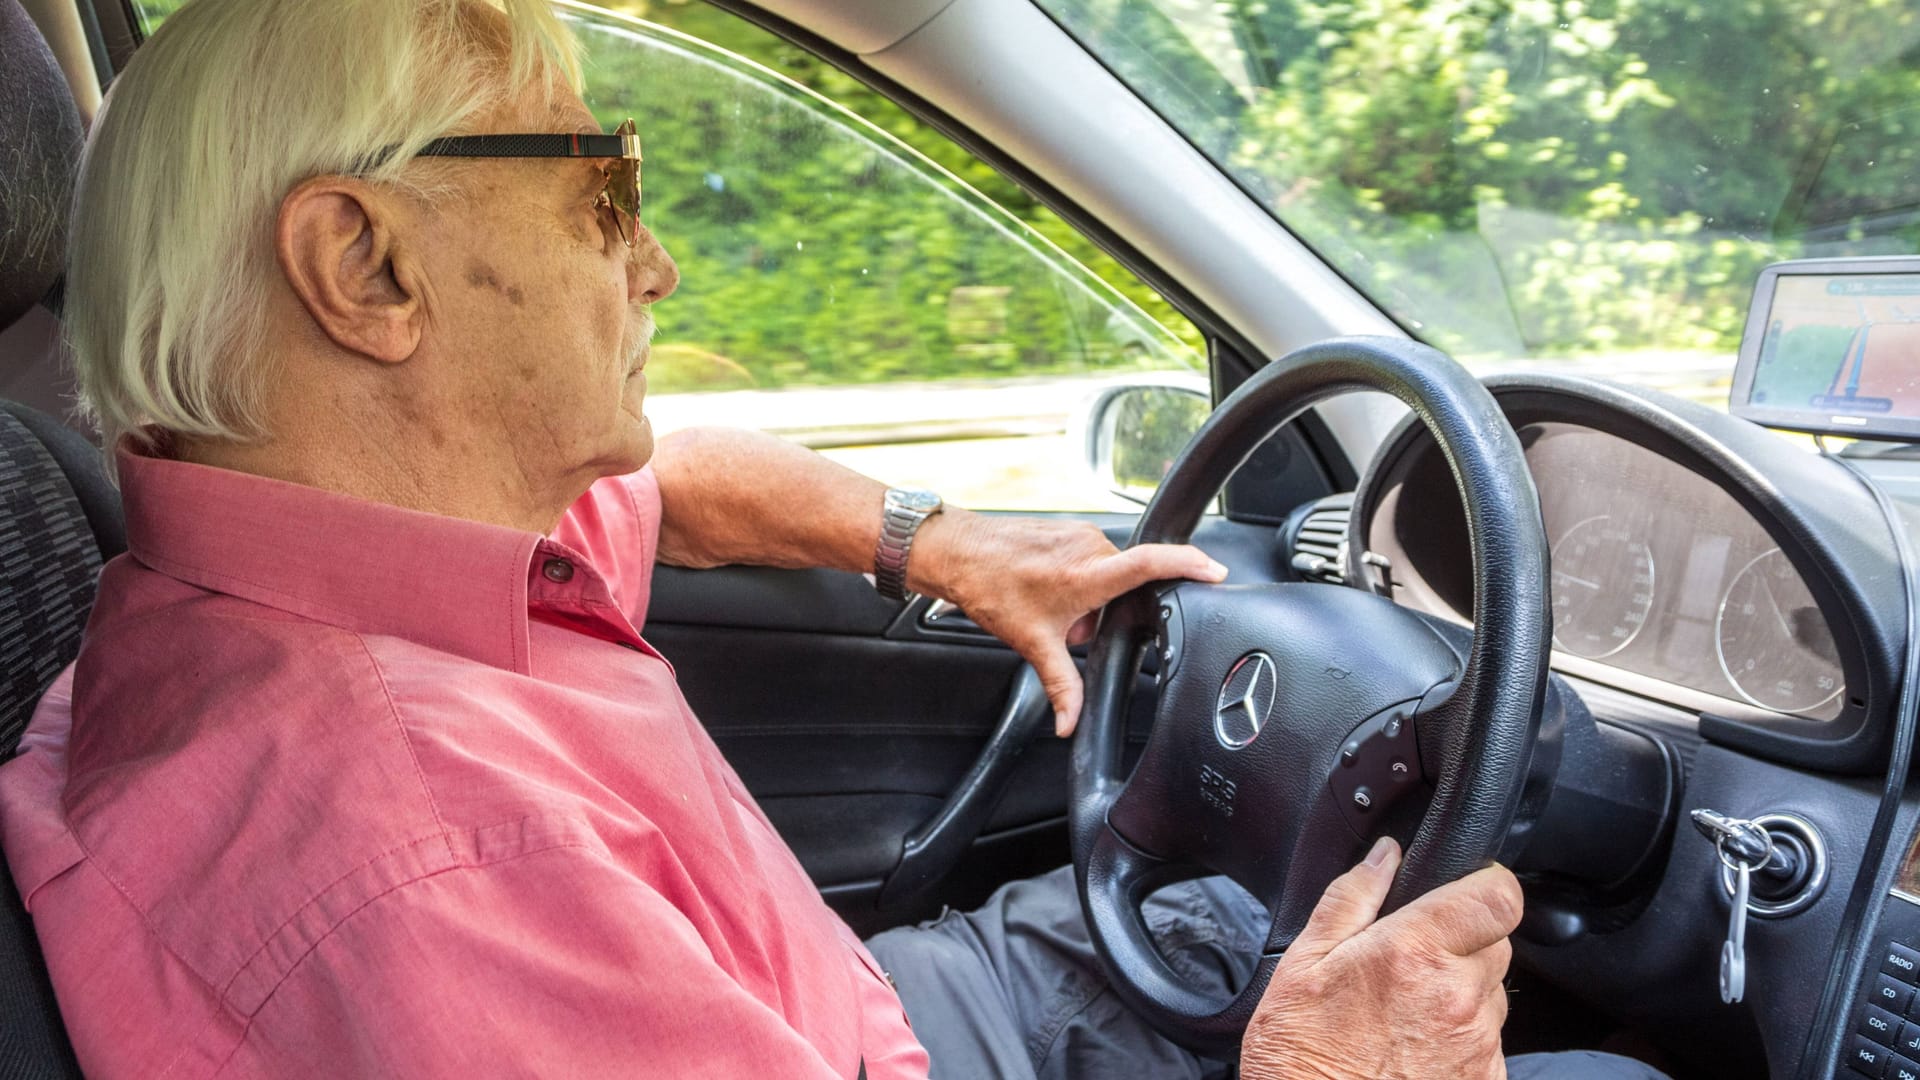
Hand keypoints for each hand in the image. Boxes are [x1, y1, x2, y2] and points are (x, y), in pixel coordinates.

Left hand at [908, 508, 1225, 734]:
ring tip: (1052, 604)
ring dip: (1089, 595)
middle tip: (1070, 623)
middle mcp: (1090, 547)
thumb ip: (1062, 686)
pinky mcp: (1070, 527)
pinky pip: (1090, 558)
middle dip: (1107, 611)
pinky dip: (1078, 578)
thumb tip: (1071, 722)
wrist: (958, 553)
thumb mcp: (1032, 644)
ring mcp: (1080, 532)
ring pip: (1107, 573)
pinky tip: (1047, 587)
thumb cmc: (991, 589)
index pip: (1153, 564)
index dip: (1191, 566)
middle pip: (1126, 583)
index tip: (1216, 572)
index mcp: (1089, 574)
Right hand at [1241, 838, 1521, 1079]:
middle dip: (1464, 941)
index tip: (1467, 886)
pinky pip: (1488, 1043)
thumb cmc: (1300, 1057)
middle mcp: (1458, 997)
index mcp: (1414, 952)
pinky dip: (1460, 1039)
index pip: (1498, 896)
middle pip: (1497, 943)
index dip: (1487, 883)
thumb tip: (1384, 856)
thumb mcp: (1303, 964)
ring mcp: (1477, 1045)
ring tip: (1404, 1014)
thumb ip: (1350, 898)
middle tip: (1412, 961)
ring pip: (1491, 995)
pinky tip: (1413, 1049)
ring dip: (1461, 993)